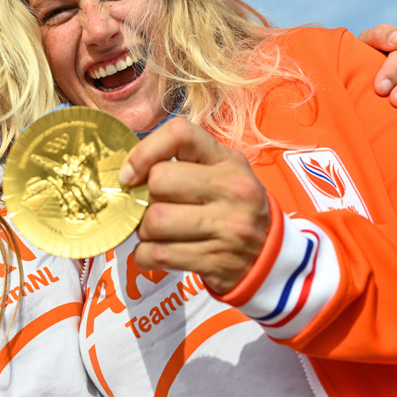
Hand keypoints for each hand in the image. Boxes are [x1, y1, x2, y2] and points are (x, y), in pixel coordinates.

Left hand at [118, 117, 272, 293]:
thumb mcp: (221, 172)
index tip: (131, 174)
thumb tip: (127, 172)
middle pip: (159, 181)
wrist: (270, 257)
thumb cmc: (232, 207)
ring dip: (144, 229)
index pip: (180, 135)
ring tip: (159, 231)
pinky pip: (156, 255)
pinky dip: (145, 255)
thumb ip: (182, 163)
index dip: (144, 151)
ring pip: (154, 221)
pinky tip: (159, 252)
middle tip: (153, 206)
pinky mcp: (214, 262)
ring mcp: (226, 228)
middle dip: (144, 197)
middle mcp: (231, 190)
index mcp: (229, 161)